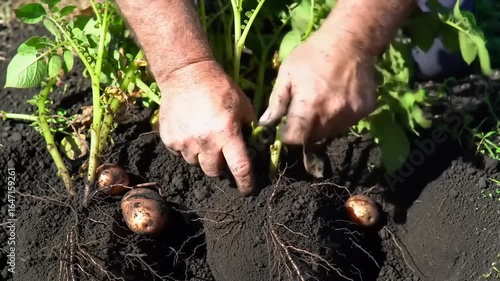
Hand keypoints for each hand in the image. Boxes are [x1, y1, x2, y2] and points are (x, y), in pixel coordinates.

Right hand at [158, 60, 256, 194]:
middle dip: (221, 166)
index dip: (246, 183)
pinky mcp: (169, 139)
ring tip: (204, 137)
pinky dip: (187, 148)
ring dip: (203, 156)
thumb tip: (255, 149)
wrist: (186, 74)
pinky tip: (191, 131)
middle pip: (215, 171)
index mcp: (227, 134)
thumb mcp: (243, 106)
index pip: (240, 169)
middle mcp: (205, 142)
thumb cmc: (220, 88)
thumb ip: (250, 129)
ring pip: (196, 163)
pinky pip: (180, 154)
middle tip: (222, 153)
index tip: (248, 190)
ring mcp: (184, 142)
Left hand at [259, 31, 377, 144]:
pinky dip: (340, 116)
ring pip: (331, 132)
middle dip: (305, 129)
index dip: (288, 135)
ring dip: (323, 124)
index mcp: (309, 107)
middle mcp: (331, 115)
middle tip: (304, 110)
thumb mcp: (287, 72)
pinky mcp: (364, 110)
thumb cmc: (313, 54)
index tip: (286, 127)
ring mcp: (350, 114)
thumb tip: (265, 123)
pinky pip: (348, 122)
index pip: (296, 139)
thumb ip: (277, 101)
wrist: (351, 40)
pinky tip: (338, 98)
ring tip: (322, 102)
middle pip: (313, 138)